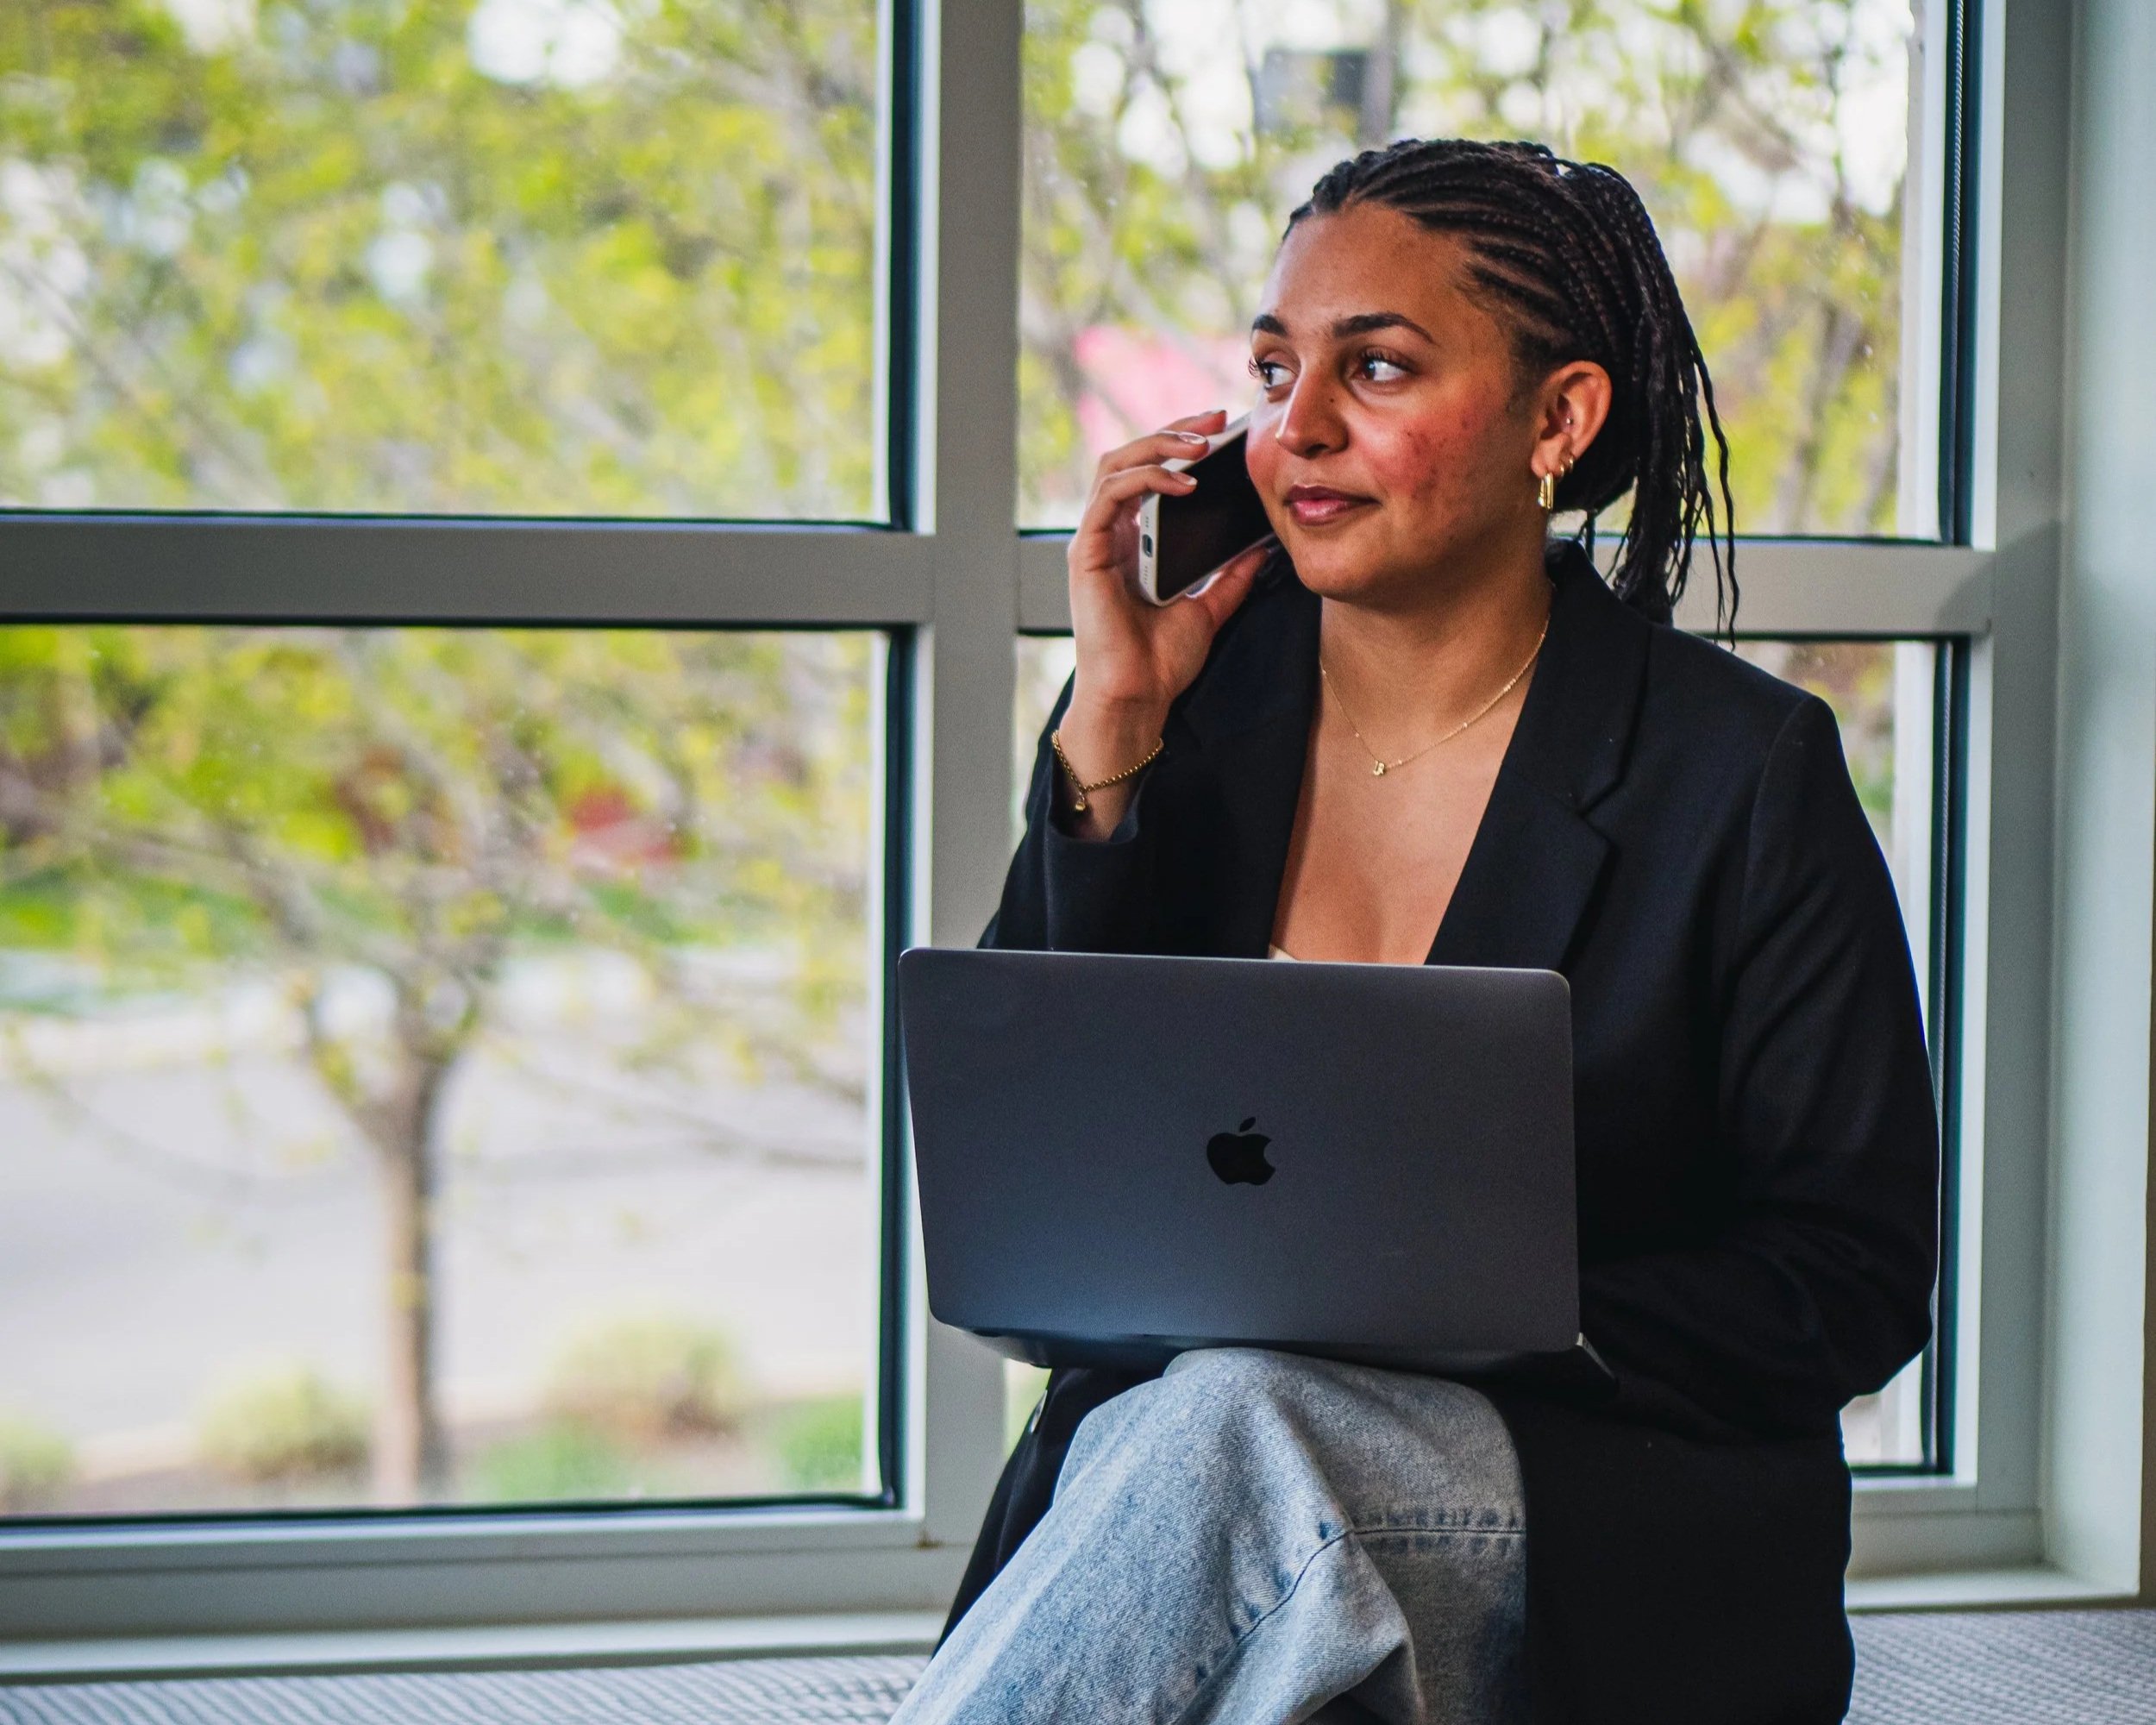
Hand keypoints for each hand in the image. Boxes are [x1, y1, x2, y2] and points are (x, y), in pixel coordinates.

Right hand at [1058, 409, 1272, 835]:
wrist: (1138, 700)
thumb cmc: (1161, 663)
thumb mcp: (1211, 608)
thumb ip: (1230, 576)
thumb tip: (1260, 548)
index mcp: (1132, 542)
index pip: (1149, 472)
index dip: (1180, 443)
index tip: (1222, 430)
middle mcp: (1109, 534)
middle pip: (1130, 456)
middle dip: (1173, 429)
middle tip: (1216, 418)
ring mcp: (1095, 541)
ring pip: (1116, 464)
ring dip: (1160, 444)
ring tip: (1203, 443)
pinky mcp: (1088, 553)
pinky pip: (1111, 495)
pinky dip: (1148, 479)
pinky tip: (1185, 482)